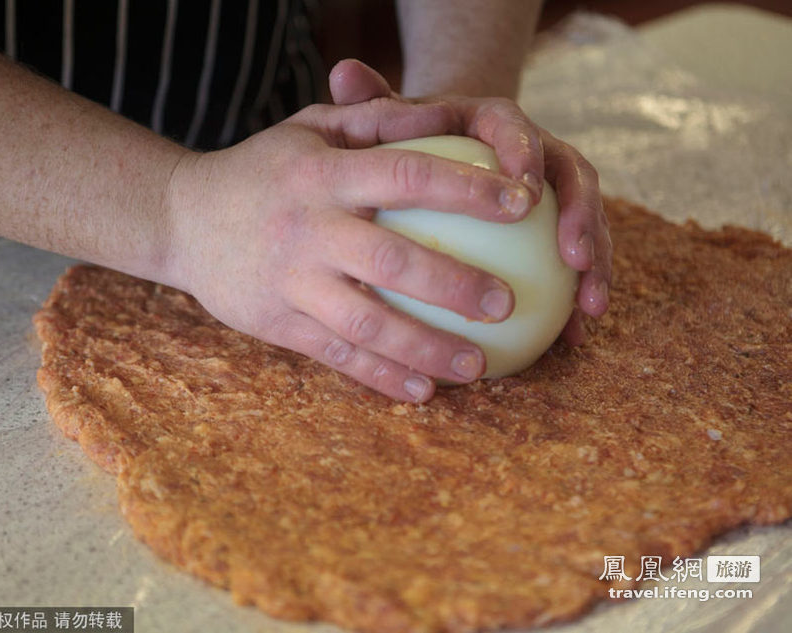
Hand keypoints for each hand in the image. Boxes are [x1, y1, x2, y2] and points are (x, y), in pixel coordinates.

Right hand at [165, 96, 544, 401]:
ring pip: (367, 325)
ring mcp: (290, 282)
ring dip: (426, 349)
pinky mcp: (276, 324)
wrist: (181, 218)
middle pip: (393, 262)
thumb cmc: (264, 169)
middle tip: (509, 304)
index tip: (526, 203)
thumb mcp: (311, 128)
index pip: (407, 176)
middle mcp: (307, 229)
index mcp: (322, 175)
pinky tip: (424, 392)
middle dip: (457, 286)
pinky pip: (336, 357)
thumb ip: (377, 119)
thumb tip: (453, 114)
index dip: (468, 190)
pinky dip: (382, 377)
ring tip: (479, 367)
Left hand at [329, 59, 612, 344]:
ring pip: (587, 225)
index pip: (519, 128)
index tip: (526, 191)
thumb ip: (372, 101)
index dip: (528, 155)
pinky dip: (575, 301)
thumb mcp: (387, 126)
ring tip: (588, 309)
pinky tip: (569, 340)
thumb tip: (342, 72)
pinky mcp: (558, 234)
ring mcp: (554, 196)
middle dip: (583, 216)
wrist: (440, 157)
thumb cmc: (407, 145)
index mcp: (497, 124)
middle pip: (574, 178)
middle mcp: (537, 155)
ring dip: (596, 265)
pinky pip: (575, 266)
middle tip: (574, 257)